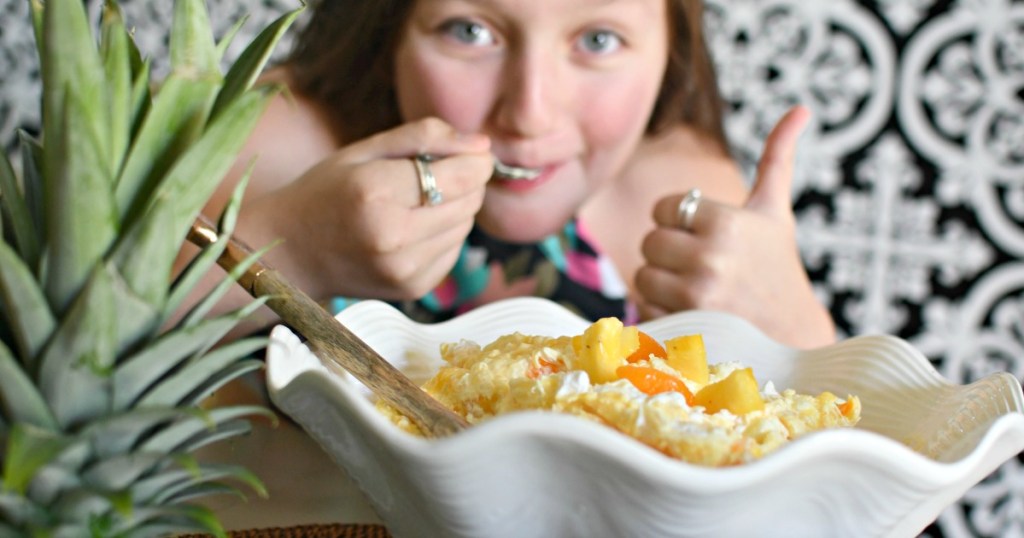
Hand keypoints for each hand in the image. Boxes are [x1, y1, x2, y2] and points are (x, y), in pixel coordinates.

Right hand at [243, 117, 492, 301]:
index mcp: (376, 192)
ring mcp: (404, 269)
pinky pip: (454, 250)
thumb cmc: (326, 192)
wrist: (291, 252)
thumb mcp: (365, 150)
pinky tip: (411, 229)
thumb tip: (483, 145)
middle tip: (434, 175)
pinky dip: (443, 235)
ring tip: (415, 203)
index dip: (476, 160)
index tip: (471, 153)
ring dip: (454, 208)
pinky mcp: (413, 288)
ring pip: (466, 226)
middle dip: (465, 182)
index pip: (461, 175)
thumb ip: (425, 137)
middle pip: (469, 200)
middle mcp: (393, 236)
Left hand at [635, 106, 835, 347]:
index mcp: (726, 224)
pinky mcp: (680, 331)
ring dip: (662, 285)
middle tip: (703, 268)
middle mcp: (709, 260)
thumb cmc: (777, 271)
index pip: (663, 209)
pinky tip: (693, 318)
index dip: (679, 223)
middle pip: (649, 243)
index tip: (705, 238)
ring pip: (642, 277)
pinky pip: (643, 309)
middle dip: (669, 254)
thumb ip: (777, 159)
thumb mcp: (775, 214)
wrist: (793, 341)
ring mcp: (693, 299)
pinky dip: (660, 314)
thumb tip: (800, 108)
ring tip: (700, 293)